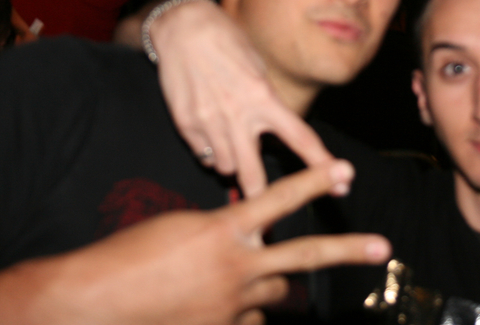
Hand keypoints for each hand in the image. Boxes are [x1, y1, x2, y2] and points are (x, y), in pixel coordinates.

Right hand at [53, 160, 389, 324]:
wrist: (97, 301)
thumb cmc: (130, 255)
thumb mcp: (181, 228)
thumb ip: (224, 230)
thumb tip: (248, 231)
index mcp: (225, 230)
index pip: (279, 198)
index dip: (315, 181)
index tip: (344, 170)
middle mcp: (238, 266)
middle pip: (303, 256)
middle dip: (346, 250)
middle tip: (382, 247)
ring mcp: (233, 303)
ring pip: (277, 293)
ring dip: (276, 288)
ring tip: (274, 286)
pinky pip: (252, 321)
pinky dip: (248, 314)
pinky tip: (229, 309)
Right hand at [150, 0, 333, 197]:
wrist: (184, 27)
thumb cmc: (228, 42)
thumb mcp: (258, 69)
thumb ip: (267, 102)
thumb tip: (274, 127)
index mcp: (264, 97)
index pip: (300, 138)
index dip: (321, 165)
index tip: (341, 186)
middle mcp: (238, 114)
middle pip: (253, 174)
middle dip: (260, 196)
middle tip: (267, 215)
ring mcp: (209, 122)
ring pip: (225, 167)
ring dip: (233, 165)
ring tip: (233, 148)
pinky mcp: (186, 125)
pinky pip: (203, 153)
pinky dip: (210, 151)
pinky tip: (211, 133)